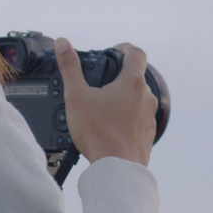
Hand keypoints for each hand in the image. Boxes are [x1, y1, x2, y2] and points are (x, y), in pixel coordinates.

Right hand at [56, 38, 157, 165]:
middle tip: (102, 80)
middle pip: (137, 77)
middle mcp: (146, 97)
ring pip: (139, 99)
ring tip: (104, 106)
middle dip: (120, 75)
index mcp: (132, 82)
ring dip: (124, 98)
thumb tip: (63, 43)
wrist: (117, 169)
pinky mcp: (148, 134)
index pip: (136, 53)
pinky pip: (139, 118)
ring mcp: (149, 117)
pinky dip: (128, 117)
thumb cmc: (98, 133)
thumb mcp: (77, 96)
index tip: (115, 50)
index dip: (125, 48)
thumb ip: (70, 67)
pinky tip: (112, 126)